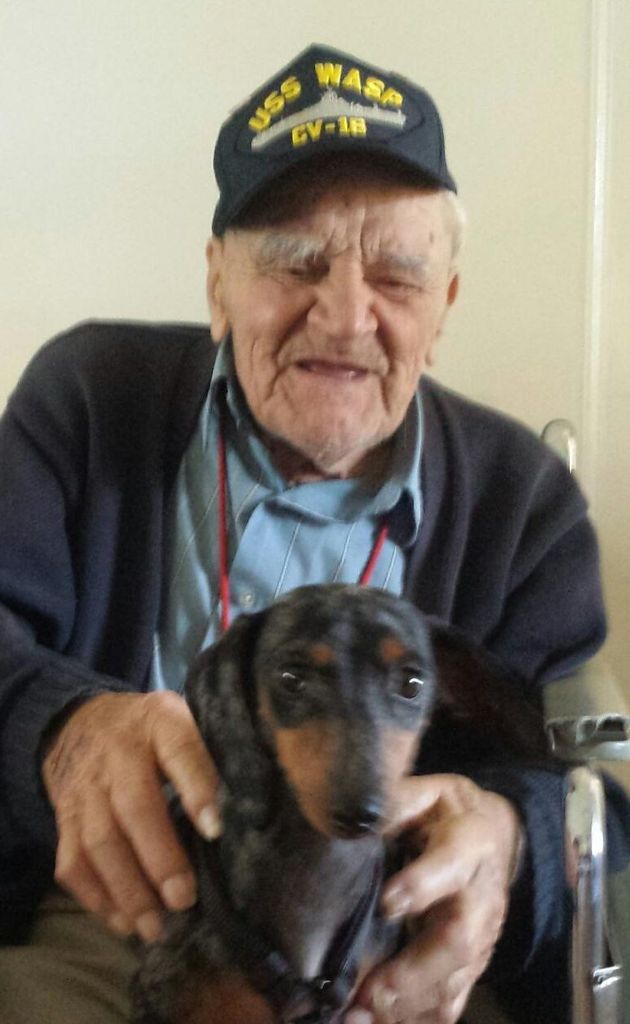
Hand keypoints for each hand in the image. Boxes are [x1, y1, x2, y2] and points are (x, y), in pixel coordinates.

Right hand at [42, 691, 220, 941]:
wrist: (81, 722)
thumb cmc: (152, 731)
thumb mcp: (184, 721)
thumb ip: (212, 753)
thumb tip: (256, 803)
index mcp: (160, 724)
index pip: (180, 751)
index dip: (198, 789)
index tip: (216, 830)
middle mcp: (119, 754)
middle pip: (135, 807)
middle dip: (159, 858)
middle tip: (183, 899)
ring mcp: (86, 787)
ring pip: (99, 841)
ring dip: (127, 889)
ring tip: (153, 927)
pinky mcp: (64, 817)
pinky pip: (72, 861)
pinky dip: (94, 897)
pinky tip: (121, 922)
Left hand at [346, 774, 524, 1023]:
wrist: (497, 837)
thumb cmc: (449, 812)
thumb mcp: (428, 792)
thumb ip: (397, 801)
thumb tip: (356, 813)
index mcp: (470, 844)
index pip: (451, 865)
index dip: (422, 885)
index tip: (388, 902)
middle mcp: (481, 898)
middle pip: (458, 940)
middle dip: (415, 970)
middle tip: (372, 990)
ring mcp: (481, 938)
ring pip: (453, 981)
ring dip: (408, 1005)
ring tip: (359, 1016)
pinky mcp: (472, 966)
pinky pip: (449, 1003)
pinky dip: (414, 1020)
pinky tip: (375, 1023)